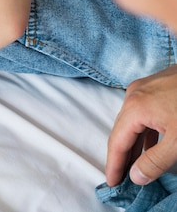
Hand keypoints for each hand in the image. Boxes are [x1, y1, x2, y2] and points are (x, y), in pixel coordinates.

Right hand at [106, 65, 176, 185]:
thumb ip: (156, 161)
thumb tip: (135, 177)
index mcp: (135, 107)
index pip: (118, 142)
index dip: (114, 165)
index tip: (112, 184)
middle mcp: (134, 94)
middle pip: (122, 130)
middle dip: (121, 155)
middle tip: (120, 178)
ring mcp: (145, 87)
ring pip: (133, 120)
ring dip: (133, 143)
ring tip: (133, 164)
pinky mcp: (158, 85)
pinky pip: (144, 112)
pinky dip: (144, 130)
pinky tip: (150, 143)